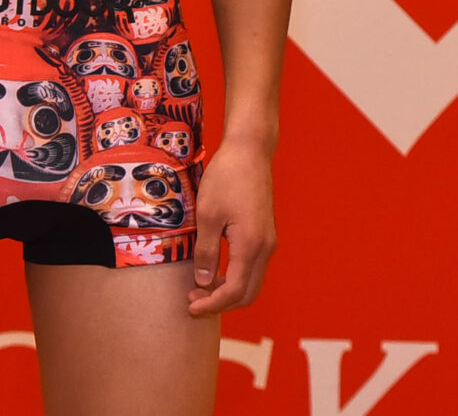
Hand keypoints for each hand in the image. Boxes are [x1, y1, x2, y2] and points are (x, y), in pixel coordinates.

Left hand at [187, 139, 275, 315]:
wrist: (249, 151)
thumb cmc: (226, 178)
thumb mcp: (208, 215)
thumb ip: (206, 252)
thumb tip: (204, 283)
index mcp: (251, 245)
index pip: (234, 291)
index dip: (212, 305)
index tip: (190, 307)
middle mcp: (265, 248)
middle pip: (248, 293)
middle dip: (221, 303)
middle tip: (194, 300)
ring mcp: (268, 241)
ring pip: (252, 282)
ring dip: (229, 291)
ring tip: (201, 287)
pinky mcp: (265, 234)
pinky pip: (253, 267)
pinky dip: (236, 278)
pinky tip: (216, 270)